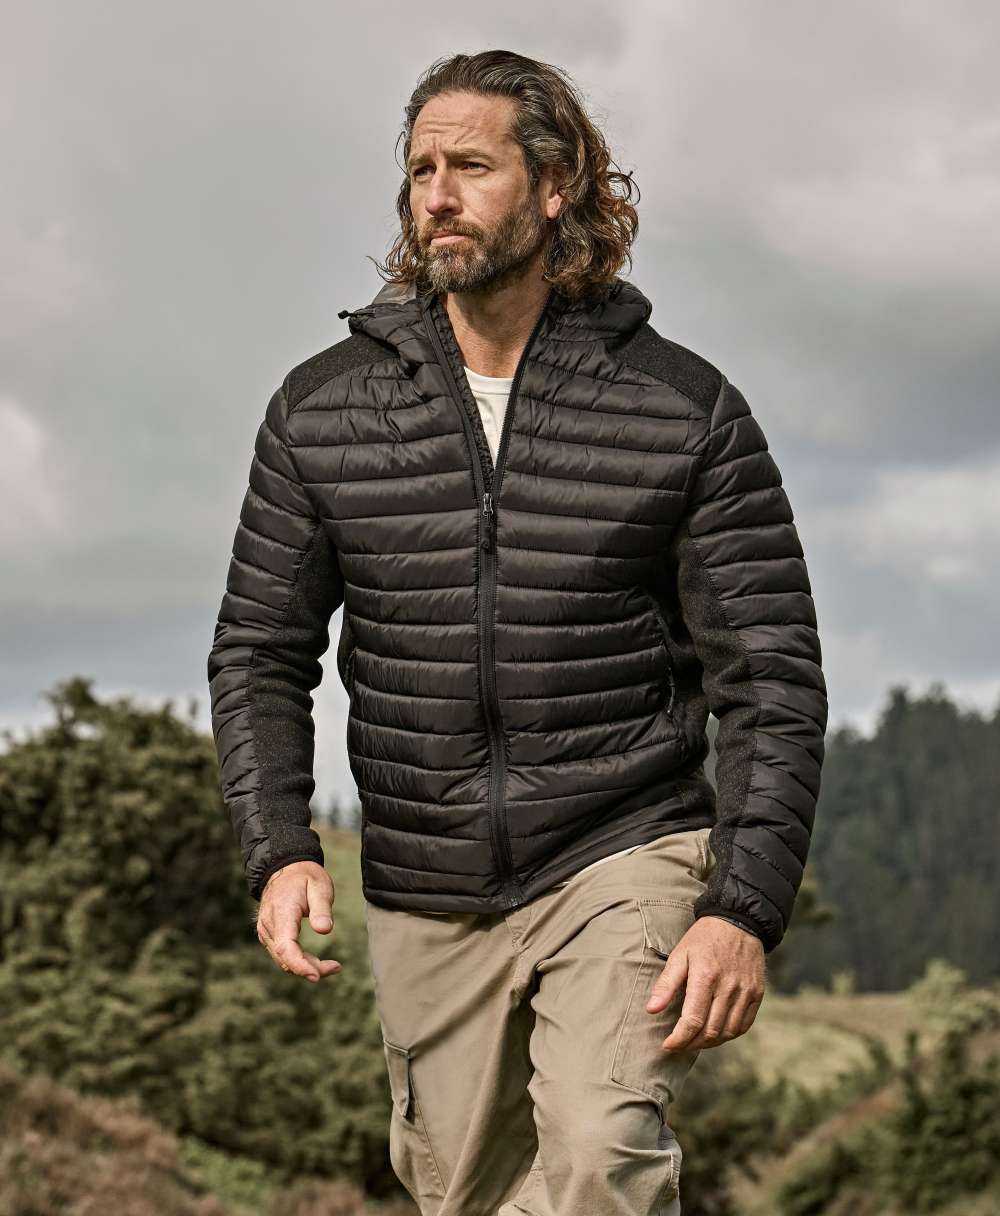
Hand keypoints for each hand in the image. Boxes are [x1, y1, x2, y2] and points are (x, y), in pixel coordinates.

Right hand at [255, 860, 342, 982]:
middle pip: (285, 957)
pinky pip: (281, 953)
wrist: (285, 867)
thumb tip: (324, 930)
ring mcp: (266, 930)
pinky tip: (314, 962)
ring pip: (283, 959)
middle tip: (335, 967)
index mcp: (282, 912)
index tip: (317, 975)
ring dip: (305, 966)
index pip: (285, 947)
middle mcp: (269, 924)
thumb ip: (322, 908)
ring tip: (332, 965)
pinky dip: (298, 961)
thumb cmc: (305, 876)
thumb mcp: (320, 886)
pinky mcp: (269, 934)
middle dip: (309, 968)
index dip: (300, 965)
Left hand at [646, 915, 764, 1050]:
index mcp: (705, 976)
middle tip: (679, 1045)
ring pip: (728, 1032)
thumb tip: (651, 1010)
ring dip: (710, 1043)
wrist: (738, 921)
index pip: (693, 1021)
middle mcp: (728, 986)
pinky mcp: (757, 993)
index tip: (667, 1046)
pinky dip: (729, 1034)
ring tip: (695, 1041)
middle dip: (692, 1044)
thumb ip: (666, 984)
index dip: (679, 1039)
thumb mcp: (679, 954)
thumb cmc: (703, 938)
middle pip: (711, 1031)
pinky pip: (744, 1025)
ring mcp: (745, 991)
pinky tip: (716, 1033)